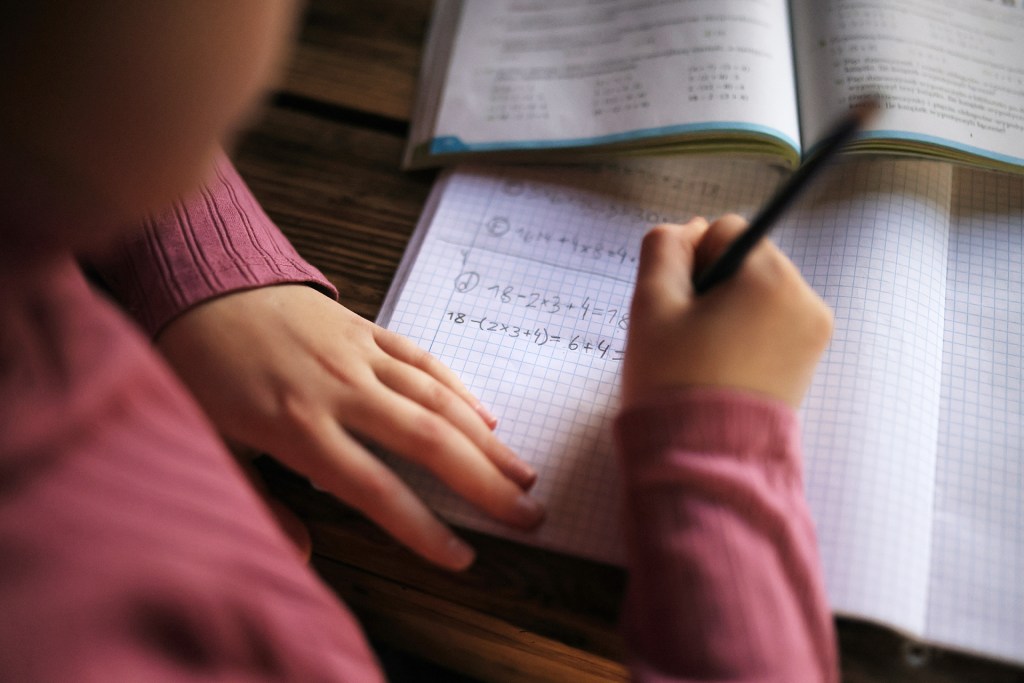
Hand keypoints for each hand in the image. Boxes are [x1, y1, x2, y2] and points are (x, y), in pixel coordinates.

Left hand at [157, 284, 542, 569]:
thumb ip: (261, 504)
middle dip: (485, 485)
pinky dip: (459, 388)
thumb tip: (305, 554)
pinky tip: (486, 417)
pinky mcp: (365, 327)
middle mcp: (340, 391)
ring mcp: (358, 355)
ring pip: (438, 401)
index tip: (462, 557)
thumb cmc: (198, 370)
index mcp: (299, 428)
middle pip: (428, 443)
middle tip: (528, 515)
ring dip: (487, 441)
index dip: (422, 529)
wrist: (198, 283)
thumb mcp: (212, 445)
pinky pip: (423, 359)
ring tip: (525, 474)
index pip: (376, 490)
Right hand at [622, 216, 832, 408]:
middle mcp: (805, 298)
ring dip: (728, 310)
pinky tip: (723, 366)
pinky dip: (746, 334)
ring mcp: (813, 332)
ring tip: (705, 355)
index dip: (691, 263)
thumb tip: (691, 230)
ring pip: (757, 292)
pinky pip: (772, 323)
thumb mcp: (650, 305)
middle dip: (714, 286)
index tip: (681, 307)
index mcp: (771, 278)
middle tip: (689, 335)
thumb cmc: (673, 380)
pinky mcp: (809, 360)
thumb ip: (663, 248)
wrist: (703, 459)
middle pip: (746, 261)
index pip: (725, 230)